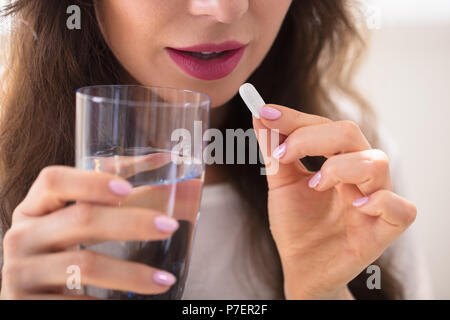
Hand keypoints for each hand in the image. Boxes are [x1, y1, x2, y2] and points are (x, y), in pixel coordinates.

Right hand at [0, 163, 178, 299]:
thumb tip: (190, 186)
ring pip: (86, 264)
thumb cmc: (66, 252)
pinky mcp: (25, 305)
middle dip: (132, 222)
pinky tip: (133, 304)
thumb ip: (129, 202)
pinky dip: (108, 302)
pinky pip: (75, 301)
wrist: (35, 298)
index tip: (127, 188)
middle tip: (170, 226)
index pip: (54, 180)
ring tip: (165, 280)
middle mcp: (22, 235)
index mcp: (34, 207)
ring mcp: (20, 272)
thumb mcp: (82, 225)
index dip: (90, 181)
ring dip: (132, 273)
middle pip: (81, 219)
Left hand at [253, 104, 416, 299]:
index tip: (266, 113)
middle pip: (350, 134)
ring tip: (315, 186)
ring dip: (339, 167)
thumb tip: (260, 116)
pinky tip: (355, 206)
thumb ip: (274, 151)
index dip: (296, 119)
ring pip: (376, 163)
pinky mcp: (385, 230)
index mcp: (338, 160)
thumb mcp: (280, 184)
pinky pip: (400, 207)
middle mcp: (360, 174)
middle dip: (312, 138)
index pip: (325, 126)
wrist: (301, 267)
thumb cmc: (296, 224)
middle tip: (283, 154)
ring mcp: (375, 200)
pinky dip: (378, 201)